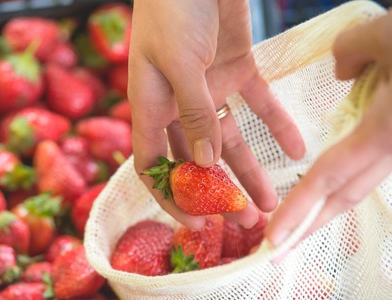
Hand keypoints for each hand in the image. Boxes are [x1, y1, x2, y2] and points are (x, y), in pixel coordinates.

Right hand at [128, 0, 304, 228]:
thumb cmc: (173, 10)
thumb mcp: (179, 62)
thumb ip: (194, 111)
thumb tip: (206, 162)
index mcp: (152, 106)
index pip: (154, 165)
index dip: (170, 196)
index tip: (195, 223)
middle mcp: (178, 105)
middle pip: (197, 160)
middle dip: (218, 193)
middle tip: (244, 221)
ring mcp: (209, 90)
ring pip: (229, 141)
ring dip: (249, 171)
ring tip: (269, 203)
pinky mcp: (237, 72)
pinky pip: (258, 104)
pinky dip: (277, 125)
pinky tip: (295, 149)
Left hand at [266, 10, 391, 247]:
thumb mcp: (388, 35)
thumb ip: (351, 52)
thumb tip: (342, 72)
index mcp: (387, 132)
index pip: (329, 177)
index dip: (299, 210)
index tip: (273, 238)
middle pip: (345, 195)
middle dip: (311, 225)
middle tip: (280, 249)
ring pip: (358, 183)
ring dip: (326, 205)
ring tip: (298, 222)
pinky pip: (369, 164)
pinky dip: (344, 179)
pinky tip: (332, 181)